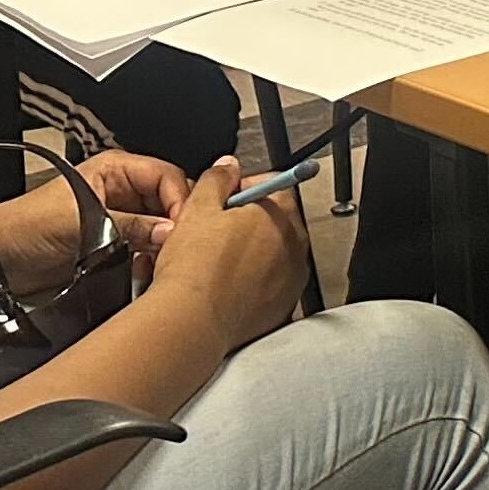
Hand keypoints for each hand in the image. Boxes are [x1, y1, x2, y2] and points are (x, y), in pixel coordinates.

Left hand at [0, 154, 175, 288]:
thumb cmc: (26, 225)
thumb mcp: (84, 220)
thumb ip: (131, 225)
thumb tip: (171, 232)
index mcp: (115, 169)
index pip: (168, 176)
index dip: (180, 200)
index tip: (184, 227)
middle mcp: (122, 191)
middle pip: (170, 202)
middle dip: (176, 224)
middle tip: (178, 246)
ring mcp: (120, 219)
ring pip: (162, 228)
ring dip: (164, 246)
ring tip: (161, 260)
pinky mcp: (116, 246)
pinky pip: (148, 250)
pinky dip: (152, 260)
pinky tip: (146, 269)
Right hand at [149, 157, 306, 352]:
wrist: (193, 322)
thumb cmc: (196, 269)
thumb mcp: (198, 208)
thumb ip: (217, 179)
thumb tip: (227, 167)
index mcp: (280, 215)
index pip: (275, 184)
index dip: (244, 185)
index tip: (225, 195)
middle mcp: (295, 247)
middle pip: (276, 220)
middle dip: (248, 220)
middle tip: (216, 229)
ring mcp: (293, 280)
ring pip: (274, 254)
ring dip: (252, 251)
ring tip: (217, 260)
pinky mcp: (283, 307)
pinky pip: (271, 284)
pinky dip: (254, 281)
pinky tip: (226, 284)